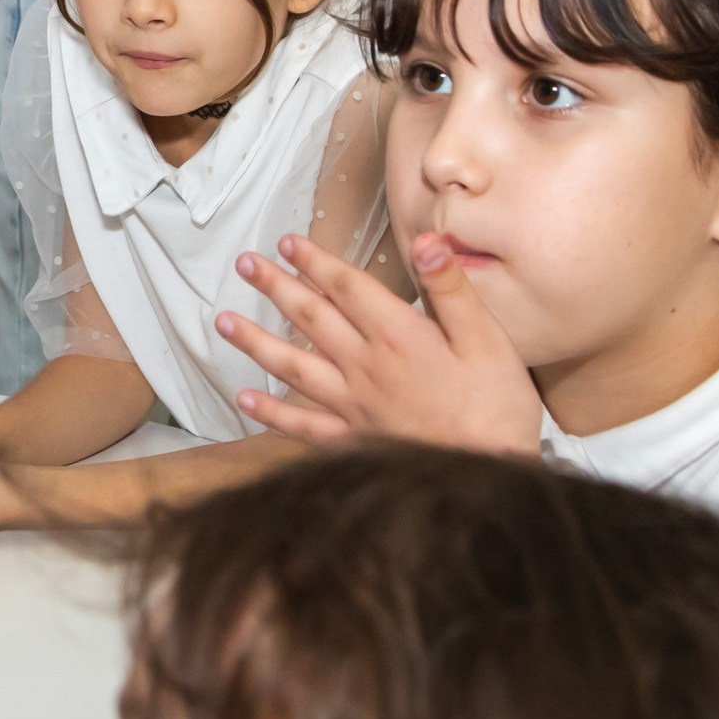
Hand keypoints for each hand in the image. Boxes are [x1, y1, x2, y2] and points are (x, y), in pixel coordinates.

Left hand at [216, 232, 542, 453]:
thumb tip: (426, 240)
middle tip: (245, 264)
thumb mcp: (488, 339)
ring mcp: (355, 406)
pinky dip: (272, 412)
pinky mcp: (354, 440)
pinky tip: (245, 400)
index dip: (316, 262)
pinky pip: (303, 424)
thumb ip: (451, 289)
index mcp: (399, 336)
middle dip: (276, 287)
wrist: (491, 478)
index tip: (288, 242)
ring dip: (256, 342)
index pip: (347, 288)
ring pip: (294, 367)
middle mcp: (366, 367)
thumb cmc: (495, 408)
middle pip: (311, 319)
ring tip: (223, 322)